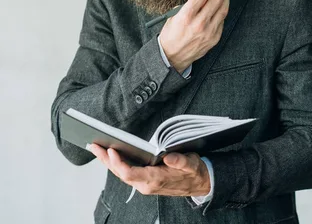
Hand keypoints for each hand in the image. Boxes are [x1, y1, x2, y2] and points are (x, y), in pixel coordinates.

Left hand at [88, 144, 210, 196]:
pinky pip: (126, 173)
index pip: (130, 173)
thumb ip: (180, 161)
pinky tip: (110, 155)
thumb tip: (168, 156)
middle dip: (106, 160)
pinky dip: (116, 164)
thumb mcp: (191, 164)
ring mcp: (144, 184)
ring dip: (108, 161)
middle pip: (120, 173)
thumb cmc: (194, 172)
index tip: (111, 150)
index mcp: (155, 180)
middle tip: (94, 145)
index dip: (118, 162)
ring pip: (121, 174)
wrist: (199, 184)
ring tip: (97, 147)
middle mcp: (146, 185)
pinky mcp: (144, 181)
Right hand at [160, 0, 230, 72]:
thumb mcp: (175, 15)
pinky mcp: (214, 38)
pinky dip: (222, 12)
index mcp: (186, 15)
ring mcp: (209, 31)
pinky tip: (220, 8)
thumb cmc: (172, 34)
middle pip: (216, 0)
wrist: (172, 56)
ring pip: (223, 10)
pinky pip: (222, 21)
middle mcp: (199, 23)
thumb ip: (189, 5)